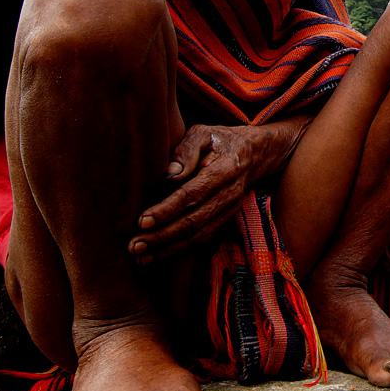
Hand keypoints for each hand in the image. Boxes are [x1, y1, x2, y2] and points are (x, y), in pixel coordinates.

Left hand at [130, 120, 306, 262]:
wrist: (254, 153)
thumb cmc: (220, 140)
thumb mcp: (203, 133)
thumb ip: (186, 150)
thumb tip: (169, 175)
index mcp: (224, 170)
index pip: (193, 194)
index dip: (167, 210)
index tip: (142, 221)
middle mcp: (230, 194)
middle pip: (194, 221)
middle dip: (162, 236)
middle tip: (134, 245)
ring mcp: (230, 209)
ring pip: (198, 235)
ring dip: (168, 248)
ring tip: (140, 257)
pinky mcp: (226, 219)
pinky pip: (203, 238)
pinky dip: (180, 250)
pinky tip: (158, 254)